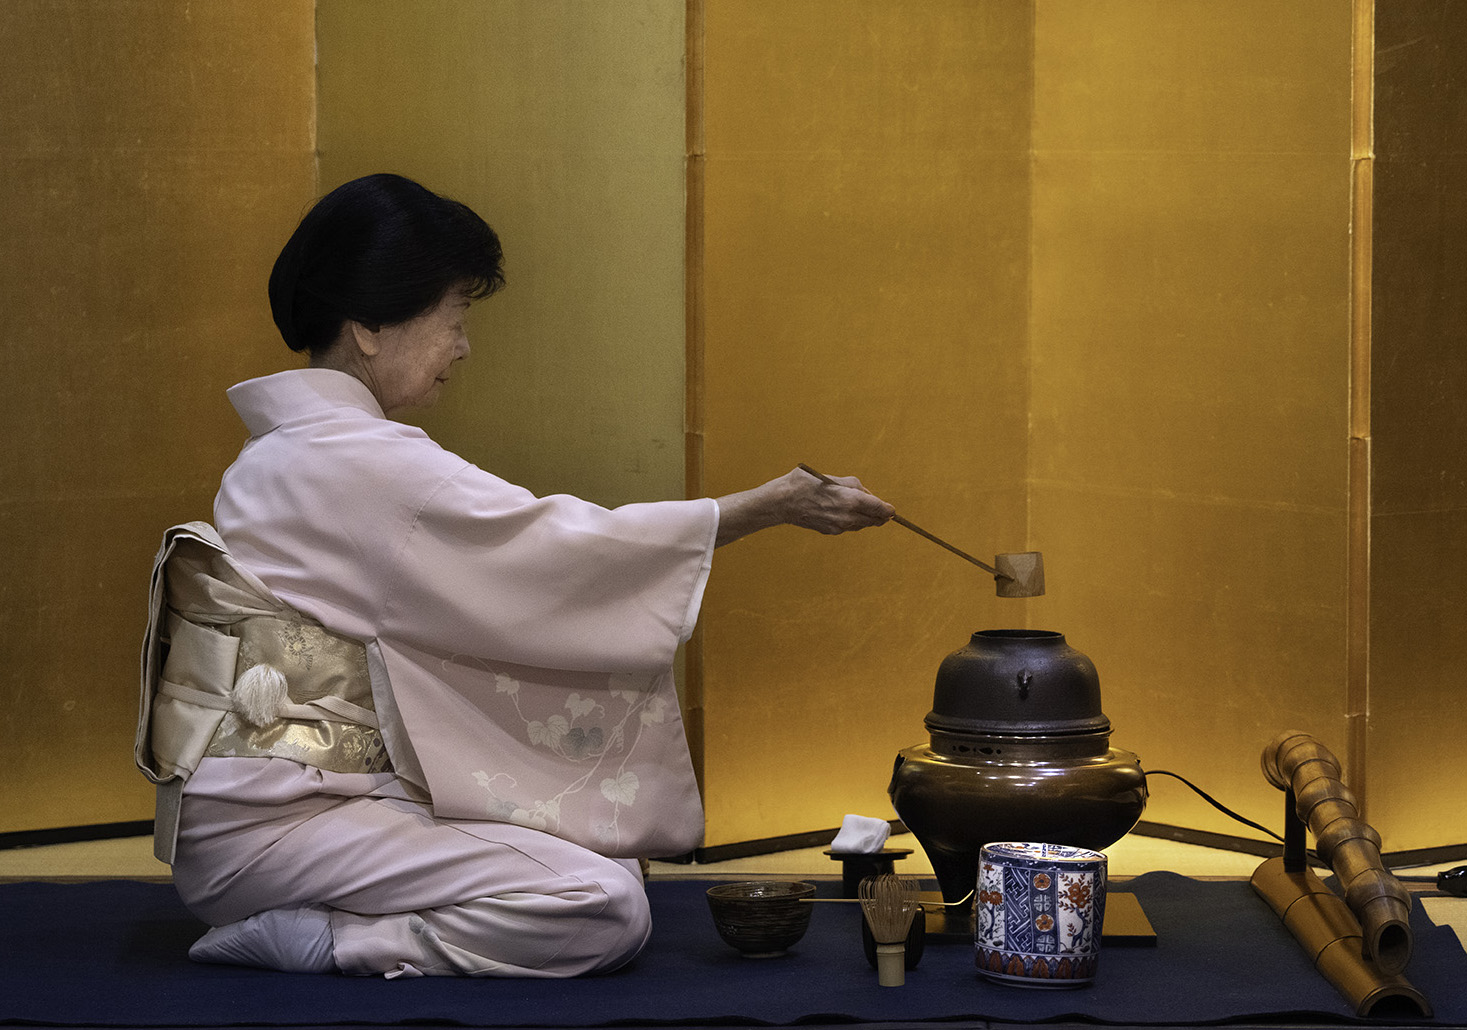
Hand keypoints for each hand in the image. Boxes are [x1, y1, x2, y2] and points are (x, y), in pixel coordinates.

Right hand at [714, 467, 894, 545]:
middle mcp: (848, 516)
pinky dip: (851, 521)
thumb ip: (853, 485)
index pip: (880, 509)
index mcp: (851, 500)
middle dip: (880, 516)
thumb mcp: (831, 477)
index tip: (892, 510)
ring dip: (866, 518)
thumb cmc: (804, 483)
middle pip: (874, 521)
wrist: (782, 502)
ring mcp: (839, 527)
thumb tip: (867, 494)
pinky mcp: (830, 531)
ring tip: (863, 509)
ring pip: (861, 525)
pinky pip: (848, 527)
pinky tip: (843, 513)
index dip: (888, 509)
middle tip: (883, 511)